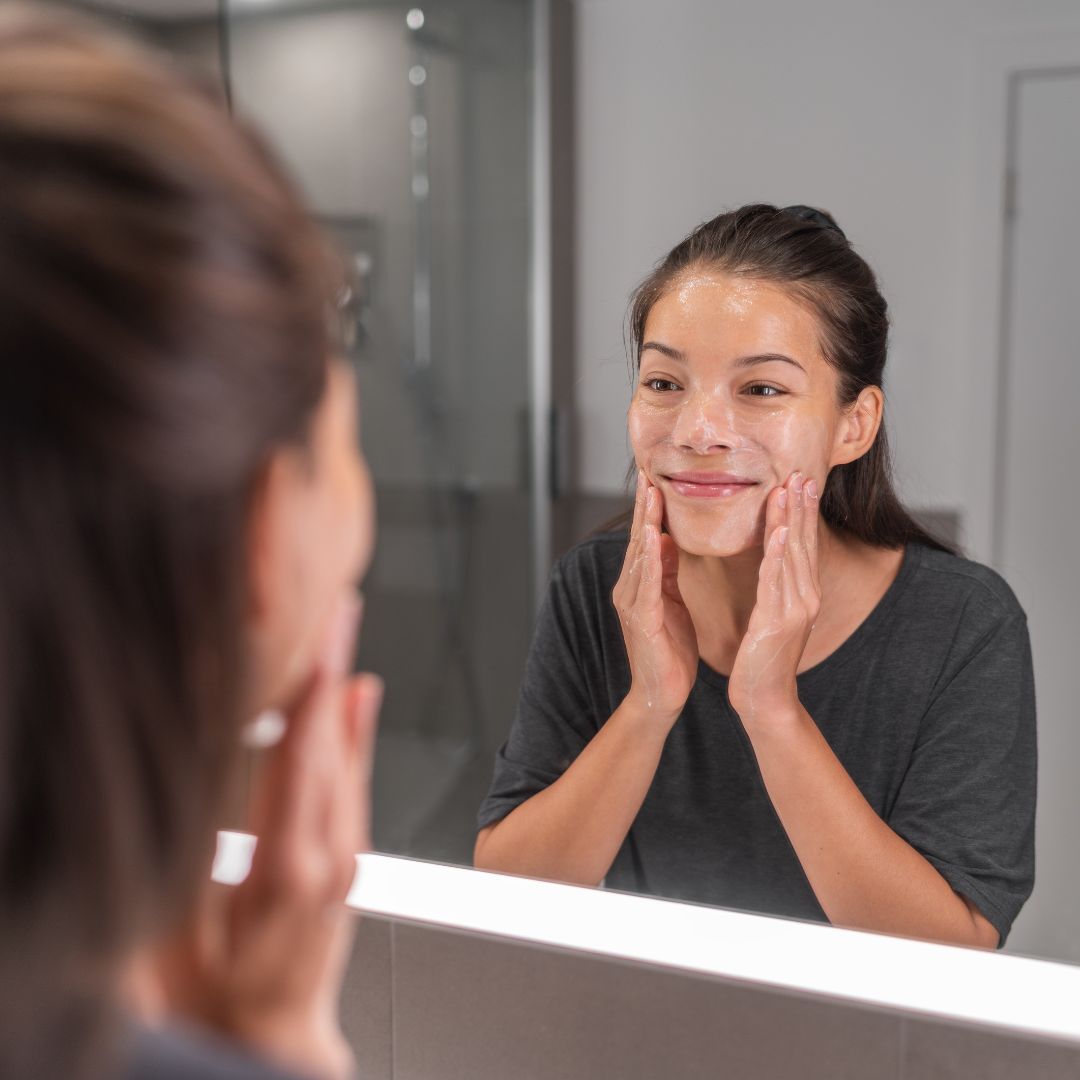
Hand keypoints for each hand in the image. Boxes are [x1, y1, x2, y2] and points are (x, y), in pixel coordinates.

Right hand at [154, 592, 382, 1079]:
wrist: (274, 1038)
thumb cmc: (222, 994)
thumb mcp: (182, 930)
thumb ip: (206, 845)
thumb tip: (211, 766)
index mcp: (290, 868)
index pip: (303, 759)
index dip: (311, 691)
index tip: (319, 633)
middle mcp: (332, 853)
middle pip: (335, 740)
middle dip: (335, 665)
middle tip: (339, 601)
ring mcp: (348, 852)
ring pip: (350, 753)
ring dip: (346, 685)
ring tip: (345, 628)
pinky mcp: (350, 853)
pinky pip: (356, 777)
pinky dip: (355, 728)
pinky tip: (356, 693)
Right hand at [612, 470, 698, 724]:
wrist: (662, 695)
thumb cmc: (671, 652)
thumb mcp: (671, 603)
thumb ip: (666, 572)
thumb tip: (665, 539)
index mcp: (640, 585)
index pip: (646, 539)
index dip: (651, 508)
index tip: (658, 479)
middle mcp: (630, 589)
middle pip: (638, 539)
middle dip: (645, 506)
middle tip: (650, 472)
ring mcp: (632, 603)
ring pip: (638, 555)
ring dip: (644, 522)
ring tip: (651, 493)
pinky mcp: (640, 619)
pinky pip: (644, 581)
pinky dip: (647, 556)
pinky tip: (652, 534)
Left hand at [728, 471, 820, 723]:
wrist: (764, 699)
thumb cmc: (762, 659)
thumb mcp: (772, 615)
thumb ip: (775, 588)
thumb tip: (774, 562)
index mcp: (800, 594)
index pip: (802, 545)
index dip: (803, 512)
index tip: (801, 481)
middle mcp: (803, 597)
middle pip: (802, 543)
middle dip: (802, 506)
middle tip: (802, 472)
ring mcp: (794, 609)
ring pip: (791, 556)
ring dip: (790, 520)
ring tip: (789, 489)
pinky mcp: (777, 621)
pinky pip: (776, 581)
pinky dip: (777, 554)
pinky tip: (778, 531)